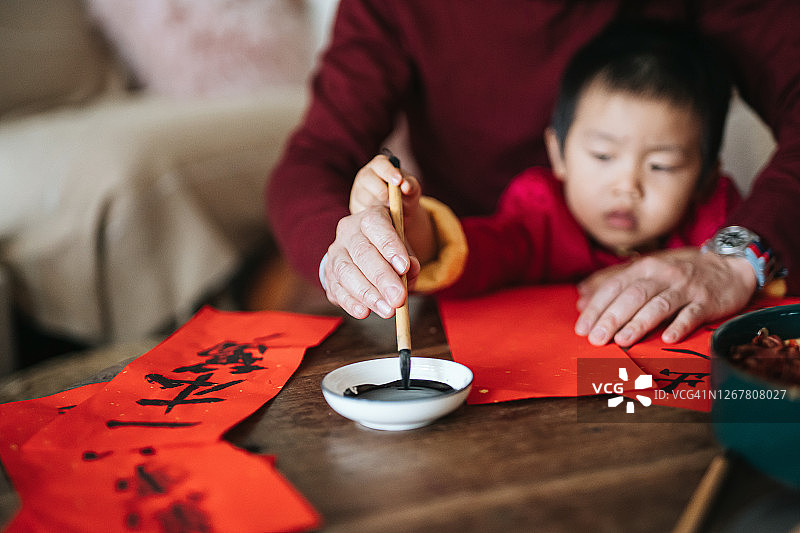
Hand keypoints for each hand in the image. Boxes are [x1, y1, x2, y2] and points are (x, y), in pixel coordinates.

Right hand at [322, 205, 420, 319]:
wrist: (364, 250)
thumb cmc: (388, 250)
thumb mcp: (404, 248)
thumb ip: (410, 261)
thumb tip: (410, 270)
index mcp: (370, 218)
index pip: (377, 227)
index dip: (390, 247)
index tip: (404, 267)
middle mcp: (349, 233)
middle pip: (363, 253)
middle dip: (382, 278)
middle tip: (398, 298)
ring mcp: (335, 254)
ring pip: (347, 273)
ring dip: (368, 295)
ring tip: (387, 311)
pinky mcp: (329, 275)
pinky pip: (337, 289)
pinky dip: (351, 303)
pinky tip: (364, 312)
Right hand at [350, 154, 422, 217]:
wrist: (399, 215)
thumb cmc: (406, 197)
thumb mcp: (412, 191)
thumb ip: (411, 186)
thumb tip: (405, 186)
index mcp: (380, 165)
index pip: (380, 164)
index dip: (388, 171)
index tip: (398, 181)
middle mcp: (366, 175)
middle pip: (366, 178)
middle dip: (380, 189)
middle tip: (391, 200)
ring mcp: (358, 191)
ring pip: (363, 196)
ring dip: (377, 204)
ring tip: (389, 209)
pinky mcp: (355, 206)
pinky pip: (360, 210)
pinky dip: (372, 214)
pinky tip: (381, 216)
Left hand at [574, 247, 756, 345]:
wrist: (729, 266)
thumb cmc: (679, 276)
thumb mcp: (646, 274)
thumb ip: (615, 287)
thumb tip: (580, 301)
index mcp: (644, 268)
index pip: (614, 287)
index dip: (596, 308)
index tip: (582, 329)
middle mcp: (662, 275)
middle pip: (633, 296)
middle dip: (612, 318)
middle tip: (596, 339)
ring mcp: (686, 287)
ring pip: (659, 305)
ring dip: (639, 323)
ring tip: (622, 341)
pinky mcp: (708, 301)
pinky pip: (692, 314)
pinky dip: (680, 326)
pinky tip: (668, 338)